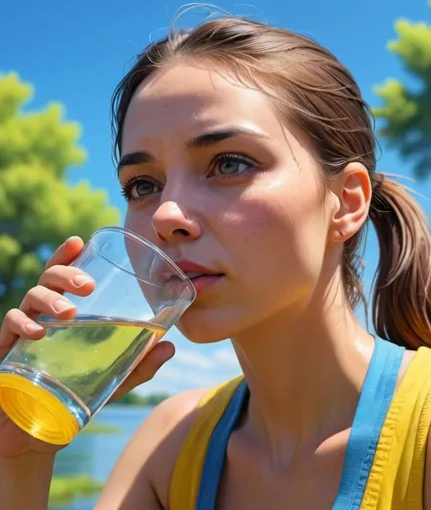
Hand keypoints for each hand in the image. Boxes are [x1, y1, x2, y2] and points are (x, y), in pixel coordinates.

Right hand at [0, 236, 175, 458]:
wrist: (37, 433)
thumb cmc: (74, 397)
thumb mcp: (112, 380)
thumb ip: (138, 365)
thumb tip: (171, 347)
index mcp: (63, 315)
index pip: (62, 278)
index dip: (66, 256)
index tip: (79, 240)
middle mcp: (41, 317)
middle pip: (47, 280)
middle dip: (65, 274)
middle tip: (88, 285)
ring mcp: (21, 333)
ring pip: (29, 299)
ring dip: (50, 300)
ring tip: (70, 312)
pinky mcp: (5, 352)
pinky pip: (8, 328)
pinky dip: (22, 325)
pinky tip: (38, 332)